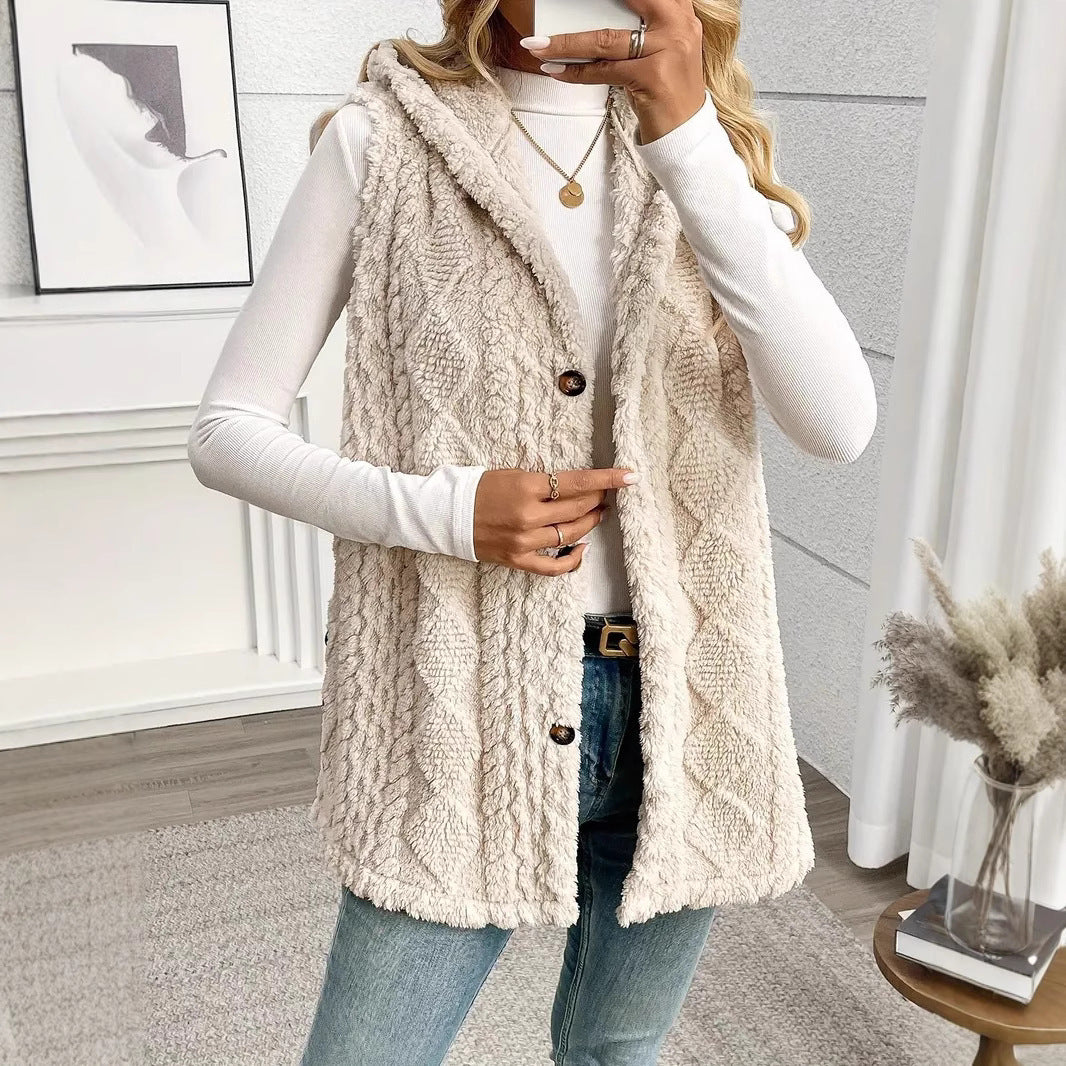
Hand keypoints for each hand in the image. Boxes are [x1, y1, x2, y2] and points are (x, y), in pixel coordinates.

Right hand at [473, 466, 637, 574]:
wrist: (447, 514)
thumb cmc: (478, 488)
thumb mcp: (512, 473)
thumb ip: (543, 482)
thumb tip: (577, 487)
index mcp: (526, 487)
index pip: (577, 482)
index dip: (606, 479)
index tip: (629, 476)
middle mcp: (528, 515)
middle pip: (578, 508)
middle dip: (599, 499)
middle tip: (606, 494)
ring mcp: (524, 541)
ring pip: (571, 534)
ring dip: (590, 523)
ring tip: (597, 514)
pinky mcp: (518, 560)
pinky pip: (554, 566)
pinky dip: (572, 559)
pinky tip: (582, 548)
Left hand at [520, 0, 706, 144]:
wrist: (685, 132)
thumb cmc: (668, 91)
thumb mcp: (662, 48)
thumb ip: (641, 27)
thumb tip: (591, 19)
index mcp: (679, 12)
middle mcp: (678, 25)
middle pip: (623, 2)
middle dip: (584, 4)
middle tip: (551, 7)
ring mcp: (668, 49)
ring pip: (606, 40)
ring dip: (566, 43)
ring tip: (539, 46)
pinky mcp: (653, 77)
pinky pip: (605, 71)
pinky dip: (577, 72)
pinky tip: (556, 71)